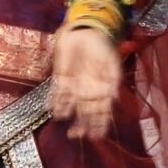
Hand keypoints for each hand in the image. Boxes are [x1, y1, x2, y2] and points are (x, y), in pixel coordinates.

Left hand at [48, 26, 122, 141]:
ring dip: (66, 114)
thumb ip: (113, 81)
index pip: (102, 112)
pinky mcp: (61, 77)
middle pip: (85, 113)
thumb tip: (114, 99)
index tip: (97, 137)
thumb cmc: (103, 47)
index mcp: (102, 90)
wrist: (88, 31)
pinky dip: (55, 101)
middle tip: (77, 136)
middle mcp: (88, 91)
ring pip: (70, 105)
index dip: (100, 125)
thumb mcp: (112, 64)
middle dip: (82, 125)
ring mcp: (74, 85)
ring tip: (63, 124)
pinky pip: (57, 92)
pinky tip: (53, 110)